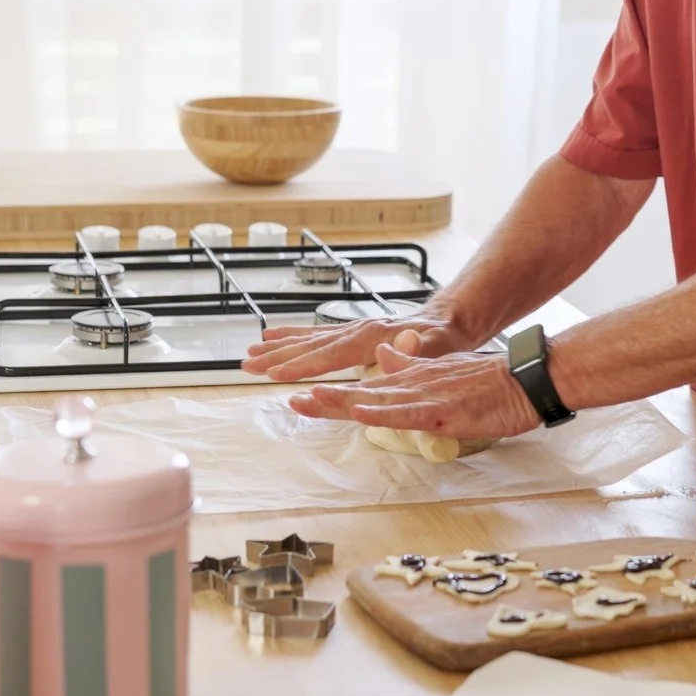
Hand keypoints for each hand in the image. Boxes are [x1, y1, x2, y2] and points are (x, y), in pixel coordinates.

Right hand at [240, 311, 476, 382]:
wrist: (448, 320)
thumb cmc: (444, 339)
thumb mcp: (438, 346)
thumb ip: (420, 346)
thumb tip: (407, 340)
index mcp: (373, 337)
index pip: (330, 354)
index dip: (302, 365)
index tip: (275, 374)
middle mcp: (357, 330)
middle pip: (311, 345)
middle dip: (278, 356)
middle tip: (248, 365)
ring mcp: (352, 329)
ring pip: (308, 339)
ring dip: (278, 347)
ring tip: (250, 354)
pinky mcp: (351, 332)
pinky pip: (316, 334)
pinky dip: (292, 336)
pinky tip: (273, 337)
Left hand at [284, 335, 543, 439]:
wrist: (522, 380)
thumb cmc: (487, 383)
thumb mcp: (441, 372)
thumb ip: (409, 366)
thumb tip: (382, 356)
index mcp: (410, 381)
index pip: (363, 388)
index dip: (331, 393)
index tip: (300, 394)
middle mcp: (411, 385)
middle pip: (359, 394)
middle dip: (323, 398)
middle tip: (290, 399)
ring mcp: (425, 396)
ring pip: (376, 400)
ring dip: (341, 402)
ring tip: (309, 401)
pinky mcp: (442, 408)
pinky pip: (407, 412)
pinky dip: (383, 412)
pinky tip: (361, 413)